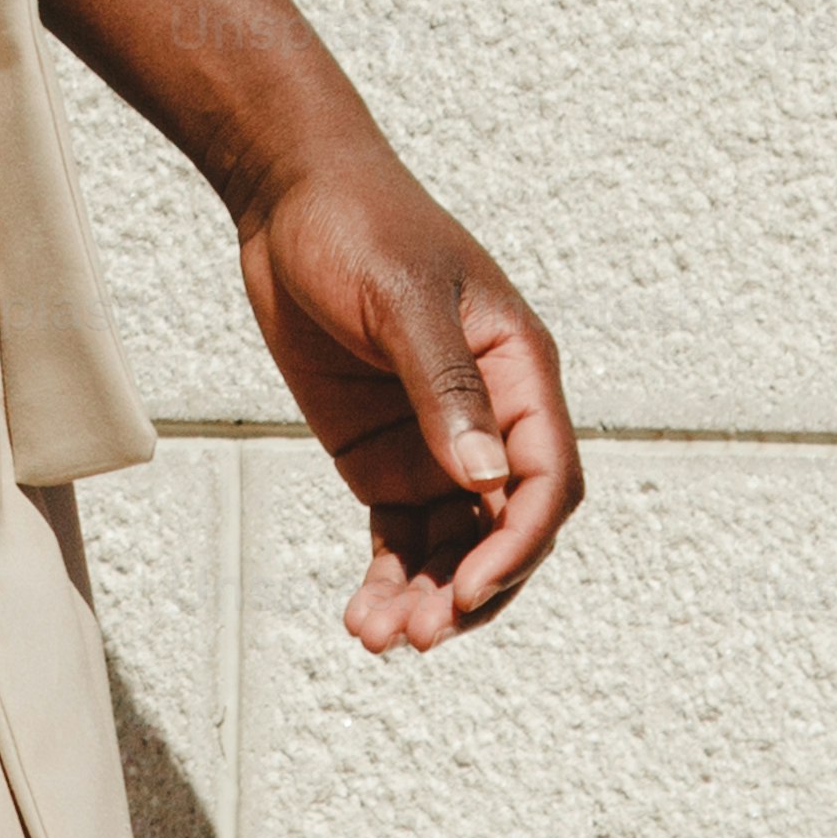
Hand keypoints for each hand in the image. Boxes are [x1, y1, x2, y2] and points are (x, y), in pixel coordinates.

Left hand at [231, 139, 584, 652]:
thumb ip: (446, 386)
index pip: (545, 480)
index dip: (517, 543)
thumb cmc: (361, 227)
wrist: (291, 200)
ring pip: (452, 547)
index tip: (470, 589)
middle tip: (422, 633)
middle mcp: (491, 418)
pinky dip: (390, 580)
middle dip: (472, 589)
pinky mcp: (386, 458)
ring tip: (378, 637)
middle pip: (506, 530)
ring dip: (427, 597)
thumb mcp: (402, 298)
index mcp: (519, 372)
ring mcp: (440, 444)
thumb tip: (487, 479)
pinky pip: (402, 537)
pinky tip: (363, 618)